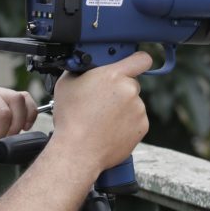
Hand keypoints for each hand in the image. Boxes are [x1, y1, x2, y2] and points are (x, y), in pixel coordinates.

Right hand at [50, 52, 151, 172]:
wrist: (78, 151)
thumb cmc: (71, 119)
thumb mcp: (67, 84)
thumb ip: (82, 70)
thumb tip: (86, 65)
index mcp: (113, 75)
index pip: (141, 59)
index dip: (138, 60)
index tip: (135, 63)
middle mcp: (130, 90)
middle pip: (131, 84)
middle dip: (120, 89)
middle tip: (102, 101)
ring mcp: (138, 109)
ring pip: (133, 103)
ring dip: (123, 108)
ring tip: (102, 120)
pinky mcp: (142, 127)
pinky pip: (136, 120)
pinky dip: (127, 124)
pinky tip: (110, 129)